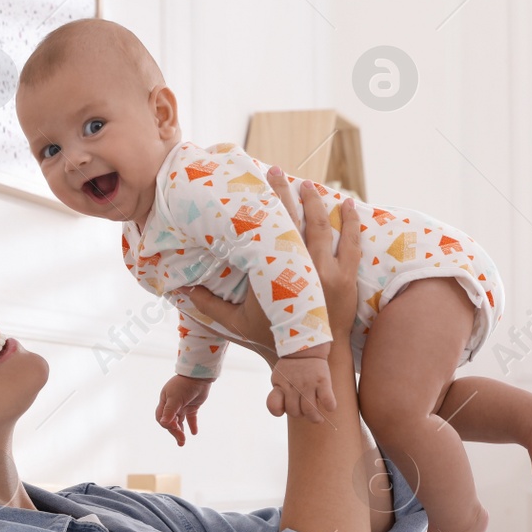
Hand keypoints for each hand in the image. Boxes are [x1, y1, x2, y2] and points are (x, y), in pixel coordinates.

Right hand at [156, 374, 212, 445]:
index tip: (175, 427)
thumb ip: (170, 411)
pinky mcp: (192, 406)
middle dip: (175, 432)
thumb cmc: (184, 385)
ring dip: (181, 431)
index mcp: (165, 402)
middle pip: (171, 422)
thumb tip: (163, 423)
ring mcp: (182, 406)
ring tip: (183, 442)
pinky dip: (192, 425)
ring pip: (180, 422)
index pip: (161, 418)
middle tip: (182, 441)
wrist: (199, 375)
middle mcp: (172, 405)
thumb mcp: (175, 398)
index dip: (167, 425)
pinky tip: (194, 433)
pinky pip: (191, 418)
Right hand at [183, 167, 361, 366]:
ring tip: (311, 184)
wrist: (310, 361)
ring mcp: (329, 271)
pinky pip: (351, 244)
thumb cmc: (272, 341)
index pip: (272, 225)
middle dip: (287, 191)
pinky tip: (348, 205)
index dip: (268, 200)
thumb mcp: (236, 324)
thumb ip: (209, 305)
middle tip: (277, 171)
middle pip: (298, 217)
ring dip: (318, 202)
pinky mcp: (346, 279)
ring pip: (326, 226)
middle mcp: (304, 265)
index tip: (260, 180)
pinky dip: (351, 223)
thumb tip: (180, 291)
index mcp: (277, 270)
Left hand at [269, 348, 337, 421]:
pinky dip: (330, 407)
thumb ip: (278, 394)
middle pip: (295, 412)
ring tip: (318, 419)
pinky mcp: (323, 381)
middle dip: (300, 415)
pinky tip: (329, 407)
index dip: (278, 411)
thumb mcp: (279, 378)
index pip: (274, 405)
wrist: (306, 349)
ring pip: (310, 410)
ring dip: (315, 418)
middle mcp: (293, 386)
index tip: (284, 409)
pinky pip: (327, 400)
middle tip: (305, 411)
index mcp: (281, 385)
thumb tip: (282, 411)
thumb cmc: (292, 368)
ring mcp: (308, 384)